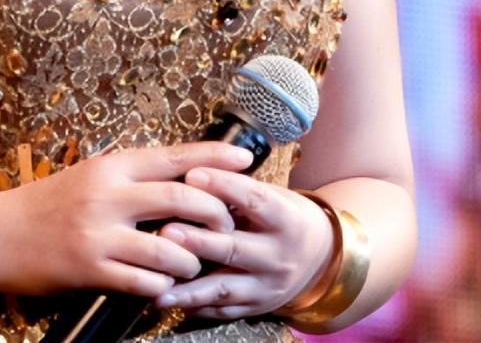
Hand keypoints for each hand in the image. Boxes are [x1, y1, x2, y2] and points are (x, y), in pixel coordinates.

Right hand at [0, 141, 252, 299]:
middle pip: (182, 199)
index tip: (246, 159)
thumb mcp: (89, 177)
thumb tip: (177, 177)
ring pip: (169, 248)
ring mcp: (99, 232)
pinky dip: (162, 286)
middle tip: (228, 225)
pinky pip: (142, 282)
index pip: (174, 158)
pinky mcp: (90, 268)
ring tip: (195, 263)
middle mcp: (109, 195)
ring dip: (191, 259)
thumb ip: (129, 177)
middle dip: (215, 214)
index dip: (214, 159)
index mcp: (111, 166)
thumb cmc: (46, 203)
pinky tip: (165, 287)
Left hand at [153, 171, 333, 320]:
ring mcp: (267, 287)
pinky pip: (223, 311)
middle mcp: (279, 256)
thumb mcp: (274, 195)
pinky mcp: (256, 309)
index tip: (191, 174)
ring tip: (160, 285)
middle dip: (199, 242)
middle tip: (165, 232)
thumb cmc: (284, 215)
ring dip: (191, 287)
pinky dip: (196, 307)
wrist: (320, 258)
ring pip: (226, 288)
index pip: (254, 199)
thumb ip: (240, 189)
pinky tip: (169, 301)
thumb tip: (195, 169)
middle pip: (235, 248)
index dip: (223, 186)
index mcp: (285, 219)